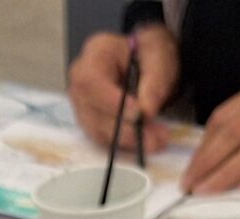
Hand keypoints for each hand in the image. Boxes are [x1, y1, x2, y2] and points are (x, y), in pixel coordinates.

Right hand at [67, 26, 177, 153]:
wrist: (145, 61)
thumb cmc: (148, 53)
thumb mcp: (158, 58)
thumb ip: (154, 81)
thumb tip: (146, 111)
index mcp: (95, 54)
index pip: (91, 80)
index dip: (111, 101)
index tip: (138, 114)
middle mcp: (81, 81)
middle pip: (92, 110)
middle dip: (124, 128)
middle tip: (156, 137)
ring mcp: (83, 105)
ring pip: (97, 130)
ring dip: (128, 140)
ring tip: (157, 140)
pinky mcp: (91, 122)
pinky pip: (104, 139)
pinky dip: (126, 144)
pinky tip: (148, 142)